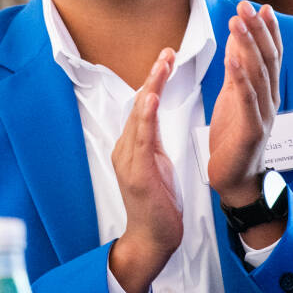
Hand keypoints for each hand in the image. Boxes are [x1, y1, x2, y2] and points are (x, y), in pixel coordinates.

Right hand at [106, 50, 182, 292]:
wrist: (152, 240)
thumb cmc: (157, 204)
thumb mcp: (157, 164)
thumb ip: (152, 140)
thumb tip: (152, 117)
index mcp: (131, 146)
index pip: (143, 106)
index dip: (154, 80)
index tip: (167, 58)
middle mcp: (125, 148)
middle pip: (138, 104)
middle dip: (153, 76)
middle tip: (167, 52)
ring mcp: (128, 160)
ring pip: (138, 116)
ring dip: (151, 87)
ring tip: (162, 65)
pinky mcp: (136, 173)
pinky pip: (140, 139)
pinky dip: (145, 116)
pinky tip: (151, 98)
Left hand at [207, 2, 282, 208]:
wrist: (234, 179)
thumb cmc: (233, 136)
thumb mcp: (233, 95)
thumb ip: (237, 67)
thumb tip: (237, 37)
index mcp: (267, 91)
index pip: (272, 54)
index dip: (268, 30)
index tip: (261, 6)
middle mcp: (270, 99)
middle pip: (268, 59)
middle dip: (258, 31)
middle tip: (247, 6)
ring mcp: (263, 115)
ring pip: (258, 74)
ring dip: (248, 46)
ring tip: (238, 23)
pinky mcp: (251, 130)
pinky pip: (246, 100)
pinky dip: (240, 78)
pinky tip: (233, 60)